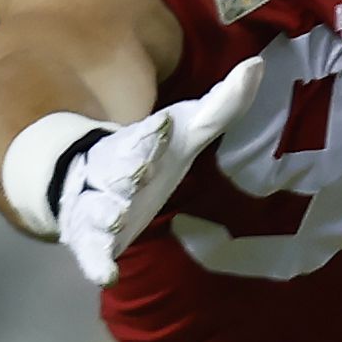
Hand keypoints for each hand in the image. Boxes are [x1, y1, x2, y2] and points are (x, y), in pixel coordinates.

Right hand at [55, 57, 265, 282]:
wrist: (83, 177)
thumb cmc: (148, 153)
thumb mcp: (187, 129)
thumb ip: (223, 104)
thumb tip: (258, 66)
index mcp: (136, 146)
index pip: (144, 137)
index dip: (153, 133)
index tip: (164, 125)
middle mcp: (112, 174)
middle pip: (117, 170)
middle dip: (126, 169)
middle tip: (137, 170)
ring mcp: (98, 206)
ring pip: (96, 208)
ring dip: (105, 213)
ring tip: (115, 218)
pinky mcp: (92, 238)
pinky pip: (89, 251)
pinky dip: (96, 261)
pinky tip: (107, 275)